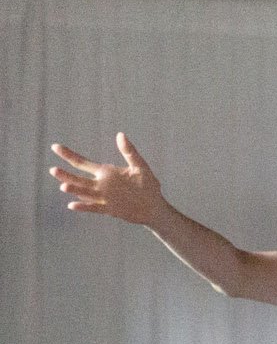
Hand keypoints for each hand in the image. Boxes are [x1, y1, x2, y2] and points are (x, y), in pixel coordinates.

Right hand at [49, 134, 168, 225]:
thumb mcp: (140, 167)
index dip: (69, 155)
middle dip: (66, 174)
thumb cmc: (149, 185)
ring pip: (84, 192)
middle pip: (79, 179)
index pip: (83, 163)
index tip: (55, 146)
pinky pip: (95, 208)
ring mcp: (104, 198)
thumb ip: (129, 152)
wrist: (156, 207)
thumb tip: (120, 134)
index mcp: (106, 172)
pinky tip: (72, 205)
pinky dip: (84, 206)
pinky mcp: (110, 210)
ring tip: (63, 186)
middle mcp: (101, 185)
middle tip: (53, 169)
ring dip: (74, 189)